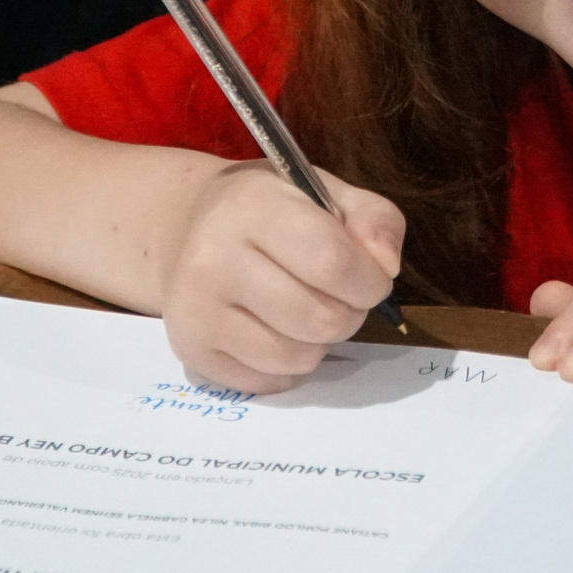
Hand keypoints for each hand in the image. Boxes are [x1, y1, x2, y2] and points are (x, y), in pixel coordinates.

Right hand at [161, 158, 403, 393]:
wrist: (187, 230)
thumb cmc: (269, 211)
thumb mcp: (324, 191)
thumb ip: (374, 219)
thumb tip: (386, 269)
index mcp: (250, 206)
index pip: (332, 262)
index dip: (370, 280)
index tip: (373, 279)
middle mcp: (212, 259)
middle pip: (321, 319)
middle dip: (350, 313)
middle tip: (339, 295)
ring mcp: (196, 311)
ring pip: (299, 358)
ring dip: (320, 342)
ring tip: (304, 309)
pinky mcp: (193, 353)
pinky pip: (272, 382)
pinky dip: (289, 365)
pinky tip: (274, 329)